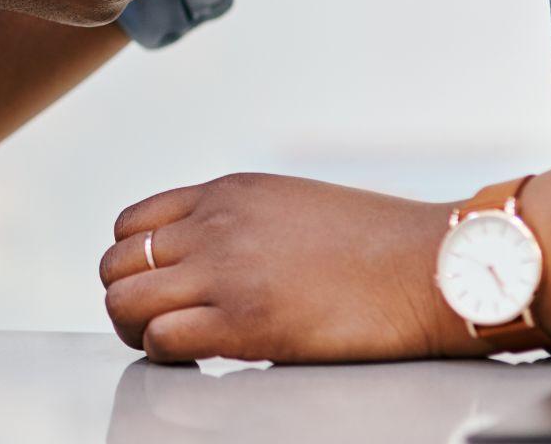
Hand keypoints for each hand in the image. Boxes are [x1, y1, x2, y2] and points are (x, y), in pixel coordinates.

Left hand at [99, 173, 481, 362]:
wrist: (434, 266)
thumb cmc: (381, 244)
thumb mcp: (292, 203)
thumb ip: (240, 220)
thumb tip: (211, 254)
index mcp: (226, 193)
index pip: (131, 225)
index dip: (134, 263)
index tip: (158, 289)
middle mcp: (214, 226)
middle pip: (115, 264)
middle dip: (128, 298)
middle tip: (158, 324)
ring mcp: (224, 272)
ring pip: (124, 301)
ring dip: (138, 329)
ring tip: (172, 344)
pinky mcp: (243, 321)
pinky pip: (160, 338)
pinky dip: (166, 354)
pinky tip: (199, 358)